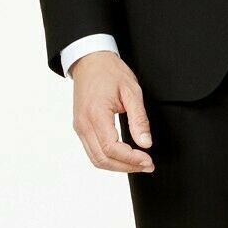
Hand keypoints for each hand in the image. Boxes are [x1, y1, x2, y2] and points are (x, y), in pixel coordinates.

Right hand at [69, 51, 154, 173]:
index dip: (131, 159)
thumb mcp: (132, 91)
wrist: (90, 60)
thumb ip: (139, 119)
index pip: (112, 148)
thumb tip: (145, 143)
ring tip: (138, 163)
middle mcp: (83, 124)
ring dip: (118, 166)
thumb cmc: (110, 72)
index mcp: (95, 114)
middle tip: (147, 165)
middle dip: (126, 167)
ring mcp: (79, 127)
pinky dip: (108, 158)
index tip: (148, 160)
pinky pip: (92, 151)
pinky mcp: (80, 127)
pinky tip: (124, 156)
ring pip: (96, 159)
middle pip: (102, 159)